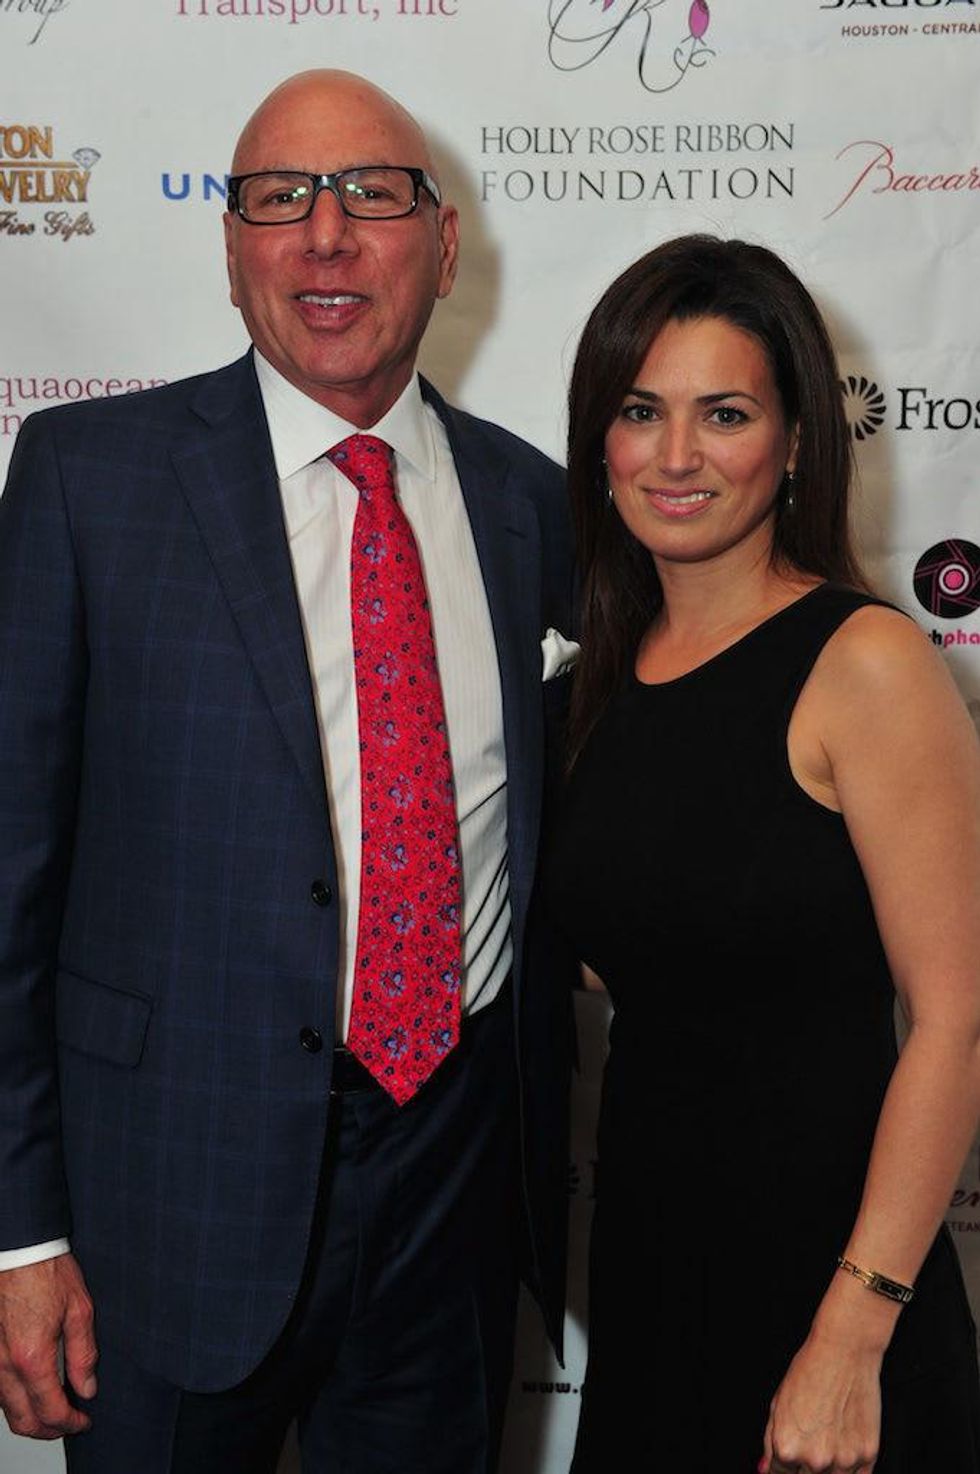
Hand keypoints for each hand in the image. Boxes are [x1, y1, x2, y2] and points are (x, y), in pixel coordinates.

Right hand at [0, 1255, 96, 1438]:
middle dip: (48, 1430)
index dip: (71, 1422)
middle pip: (23, 1420)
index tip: (84, 1420)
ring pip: (5, 1409)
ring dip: (29, 1417)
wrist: (19, 1248)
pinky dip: (13, 1400)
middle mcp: (4, 1365)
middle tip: (69, 1423)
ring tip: (53, 1409)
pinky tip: (31, 1389)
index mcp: (32, 1357)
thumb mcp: (79, 1310)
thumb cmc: (46, 1271)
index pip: (50, 1410)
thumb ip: (84, 1354)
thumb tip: (87, 1388)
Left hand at [760, 1332, 881, 1473]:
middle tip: (811, 1440)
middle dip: (802, 1466)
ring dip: (827, 1468)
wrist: (844, 1353)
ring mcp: (844, 1461)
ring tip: (827, 1438)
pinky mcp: (868, 1456)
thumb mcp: (778, 1405)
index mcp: (787, 1447)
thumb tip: (767, 1469)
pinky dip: (848, 1469)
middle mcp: (815, 1459)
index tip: (788, 1456)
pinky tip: (843, 1447)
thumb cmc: (810, 1372)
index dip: (782, 1464)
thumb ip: (771, 1442)